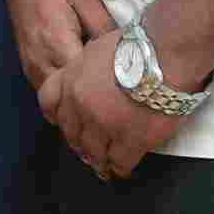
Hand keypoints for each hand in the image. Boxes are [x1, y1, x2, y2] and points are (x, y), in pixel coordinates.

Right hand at [5, 0, 116, 90]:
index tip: (124, 86)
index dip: (105, 88)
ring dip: (76, 102)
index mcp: (56, 41)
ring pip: (56, 101)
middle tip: (117, 99)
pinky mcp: (27, 67)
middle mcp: (40, 60)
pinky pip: (47, 94)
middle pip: (68, 98)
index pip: (83, 82)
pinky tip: (82, 91)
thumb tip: (123, 52)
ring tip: (101, 98)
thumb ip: (102, 24)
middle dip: (92, 101)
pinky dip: (64, 97)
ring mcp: (30, 66)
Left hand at [41, 28, 180, 179]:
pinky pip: (119, 162)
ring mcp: (103, 124)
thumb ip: (89, 68)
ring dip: (98, 160)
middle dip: (80, 143)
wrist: (164, 56)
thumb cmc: (139, 46)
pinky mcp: (129, 140)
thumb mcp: (99, 47)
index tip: (66, 122)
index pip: (48, 101)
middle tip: (88, 149)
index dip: (58, 115)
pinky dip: (120, 168)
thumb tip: (94, 78)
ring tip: (104, 165)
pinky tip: (122, 168)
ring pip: (93, 152)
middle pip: (72, 133)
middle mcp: (80, 103)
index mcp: (72, 77)